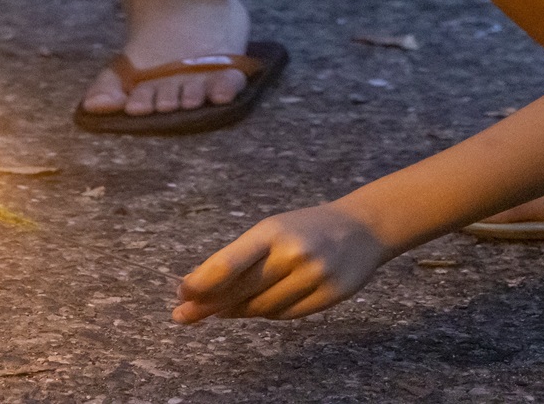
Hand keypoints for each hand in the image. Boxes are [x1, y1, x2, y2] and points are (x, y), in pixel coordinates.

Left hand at [173, 204, 389, 322]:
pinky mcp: (330, 295)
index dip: (202, 283)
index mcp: (273, 230)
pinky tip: (259, 306)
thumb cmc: (306, 228)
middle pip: (242, 291)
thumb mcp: (272, 230)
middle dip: (209, 305)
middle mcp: (293, 253)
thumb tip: (198, 290)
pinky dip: (268, 313)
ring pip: (262, 308)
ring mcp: (314, 276)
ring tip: (226, 308)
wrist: (362, 227)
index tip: (181, 295)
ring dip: (239, 310)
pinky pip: (286, 315)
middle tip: (184, 316)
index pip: (229, 263)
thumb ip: (240, 258)